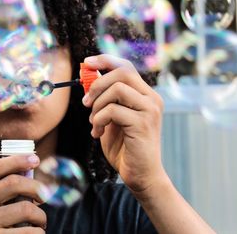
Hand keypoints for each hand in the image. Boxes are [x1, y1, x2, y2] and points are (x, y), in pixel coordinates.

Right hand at [0, 155, 46, 233]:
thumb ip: (2, 188)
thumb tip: (31, 169)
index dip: (17, 160)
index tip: (35, 159)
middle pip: (14, 183)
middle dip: (37, 187)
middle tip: (45, 196)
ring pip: (26, 208)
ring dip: (41, 216)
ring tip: (39, 222)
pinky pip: (30, 231)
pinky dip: (39, 232)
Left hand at [82, 55, 166, 193]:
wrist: (140, 175)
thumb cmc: (125, 147)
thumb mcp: (111, 118)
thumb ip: (105, 99)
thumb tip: (89, 78)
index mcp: (145, 95)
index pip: (126, 66)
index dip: (105, 60)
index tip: (86, 63)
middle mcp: (151, 98)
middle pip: (122, 72)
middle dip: (97, 84)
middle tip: (85, 102)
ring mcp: (150, 110)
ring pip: (117, 89)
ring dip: (97, 105)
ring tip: (94, 123)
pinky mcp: (143, 123)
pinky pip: (112, 110)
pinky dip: (99, 120)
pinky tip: (97, 133)